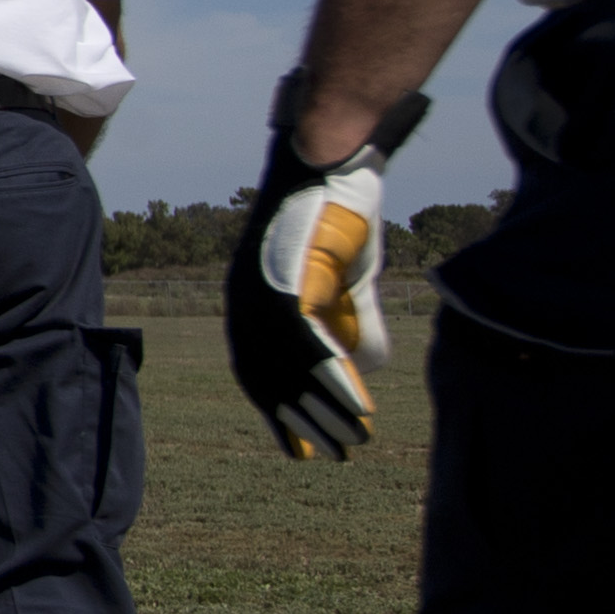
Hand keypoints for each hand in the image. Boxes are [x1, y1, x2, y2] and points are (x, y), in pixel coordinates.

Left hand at [225, 78, 426, 459]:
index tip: (299, 445)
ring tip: (352, 439)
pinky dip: (337, 376)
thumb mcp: (349, 277)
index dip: (280, 409)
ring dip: (325, 406)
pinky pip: (312, 341)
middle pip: (270, 375)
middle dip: (301, 418)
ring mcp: (264, 289)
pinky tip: (359, 403)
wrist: (337, 159)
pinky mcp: (290, 279)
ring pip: (291, 365)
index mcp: (253, 298)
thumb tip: (368, 363)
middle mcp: (246, 298)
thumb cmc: (340, 213)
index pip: (258, 368)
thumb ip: (354, 320)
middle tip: (331, 454)